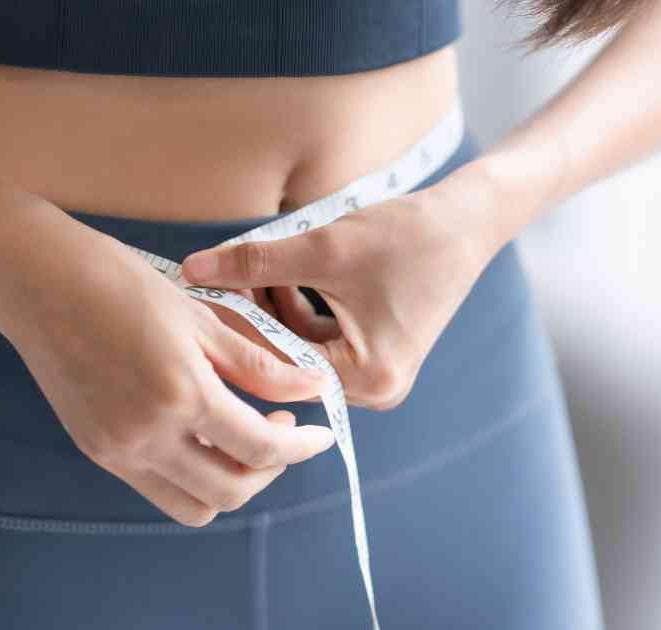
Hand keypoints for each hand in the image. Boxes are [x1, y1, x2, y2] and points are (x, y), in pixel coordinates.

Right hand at [0, 210, 337, 526]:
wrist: (36, 282)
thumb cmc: (121, 284)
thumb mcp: (201, 318)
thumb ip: (259, 363)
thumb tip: (313, 387)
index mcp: (181, 395)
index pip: (261, 447)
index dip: (301, 447)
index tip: (320, 434)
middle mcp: (147, 435)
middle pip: (230, 490)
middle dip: (269, 469)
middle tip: (282, 430)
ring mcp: (117, 450)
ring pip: (193, 505)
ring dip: (229, 483)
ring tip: (241, 437)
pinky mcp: (97, 451)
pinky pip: (157, 488)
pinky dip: (191, 475)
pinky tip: (201, 433)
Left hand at [180, 170, 507, 409]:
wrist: (467, 222)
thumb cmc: (407, 235)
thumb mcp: (324, 247)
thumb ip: (256, 263)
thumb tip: (193, 270)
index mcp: (368, 376)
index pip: (281, 361)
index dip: (239, 324)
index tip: (201, 294)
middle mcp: (376, 390)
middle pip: (289, 360)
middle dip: (254, 317)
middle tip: (214, 279)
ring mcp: (377, 376)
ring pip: (300, 348)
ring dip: (273, 310)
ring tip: (245, 268)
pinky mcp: (375, 355)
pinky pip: (319, 340)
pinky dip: (297, 310)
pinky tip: (277, 275)